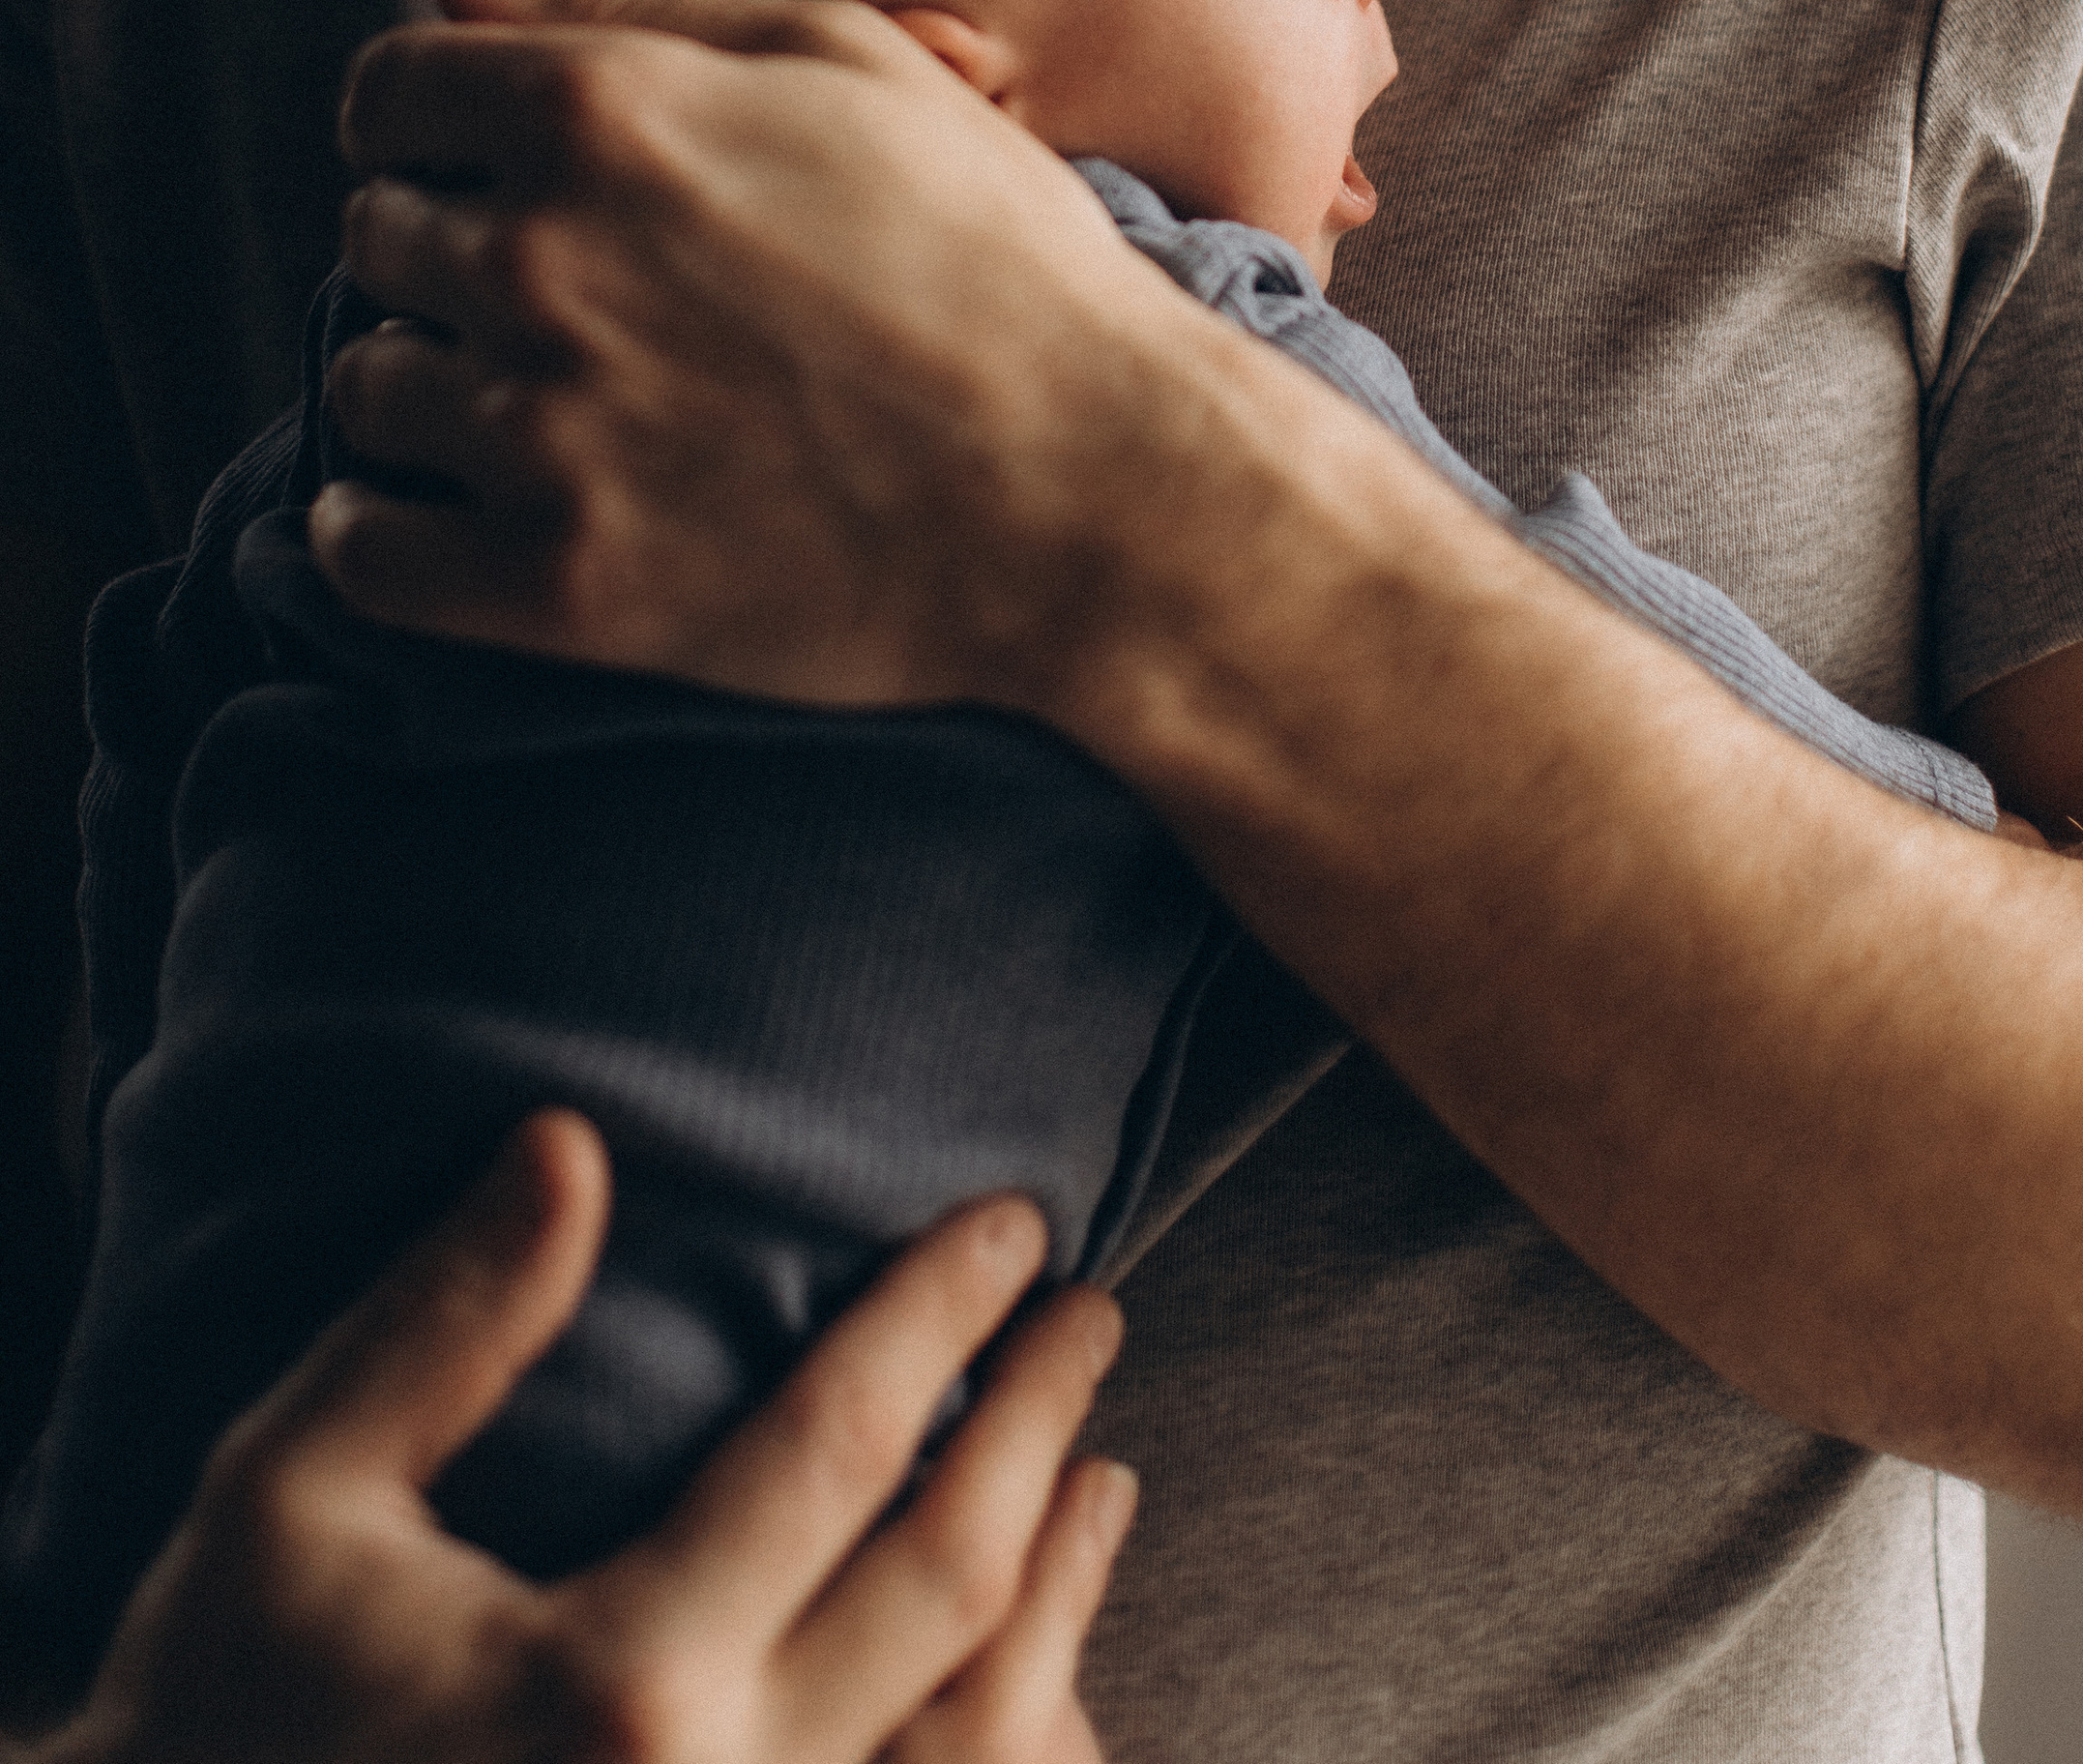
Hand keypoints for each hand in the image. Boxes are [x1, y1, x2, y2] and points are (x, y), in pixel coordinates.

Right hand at [36, 1113, 1131, 1763]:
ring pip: (981, 1748)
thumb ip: (443, 1324)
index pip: (844, 1448)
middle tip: (1091, 1313)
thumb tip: (571, 1142)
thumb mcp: (293, 1497)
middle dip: (1039, 1427)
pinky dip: (1019, 1757)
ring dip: (1061, 1600)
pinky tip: (1051, 1690)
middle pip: (951, 1588)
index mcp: (617, 1687)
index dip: (941, 1314)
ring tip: (1101, 1478)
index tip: (1016, 1223)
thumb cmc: (219, 1713)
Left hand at [312, 0, 1204, 707]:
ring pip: (370, 384)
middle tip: (577, 291)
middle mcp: (542, 255)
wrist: (1097, 489)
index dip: (442, 121)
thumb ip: (624, 3)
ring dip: (436, 385)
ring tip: (555, 399)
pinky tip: (461, 509)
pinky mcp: (560, 583)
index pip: (388, 91)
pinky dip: (380, 530)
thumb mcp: (843, 62)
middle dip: (454, 247)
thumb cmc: (994, 254)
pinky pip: (362, 551)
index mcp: (601, 108)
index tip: (508, 166)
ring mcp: (545, 426)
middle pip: (380, 232)